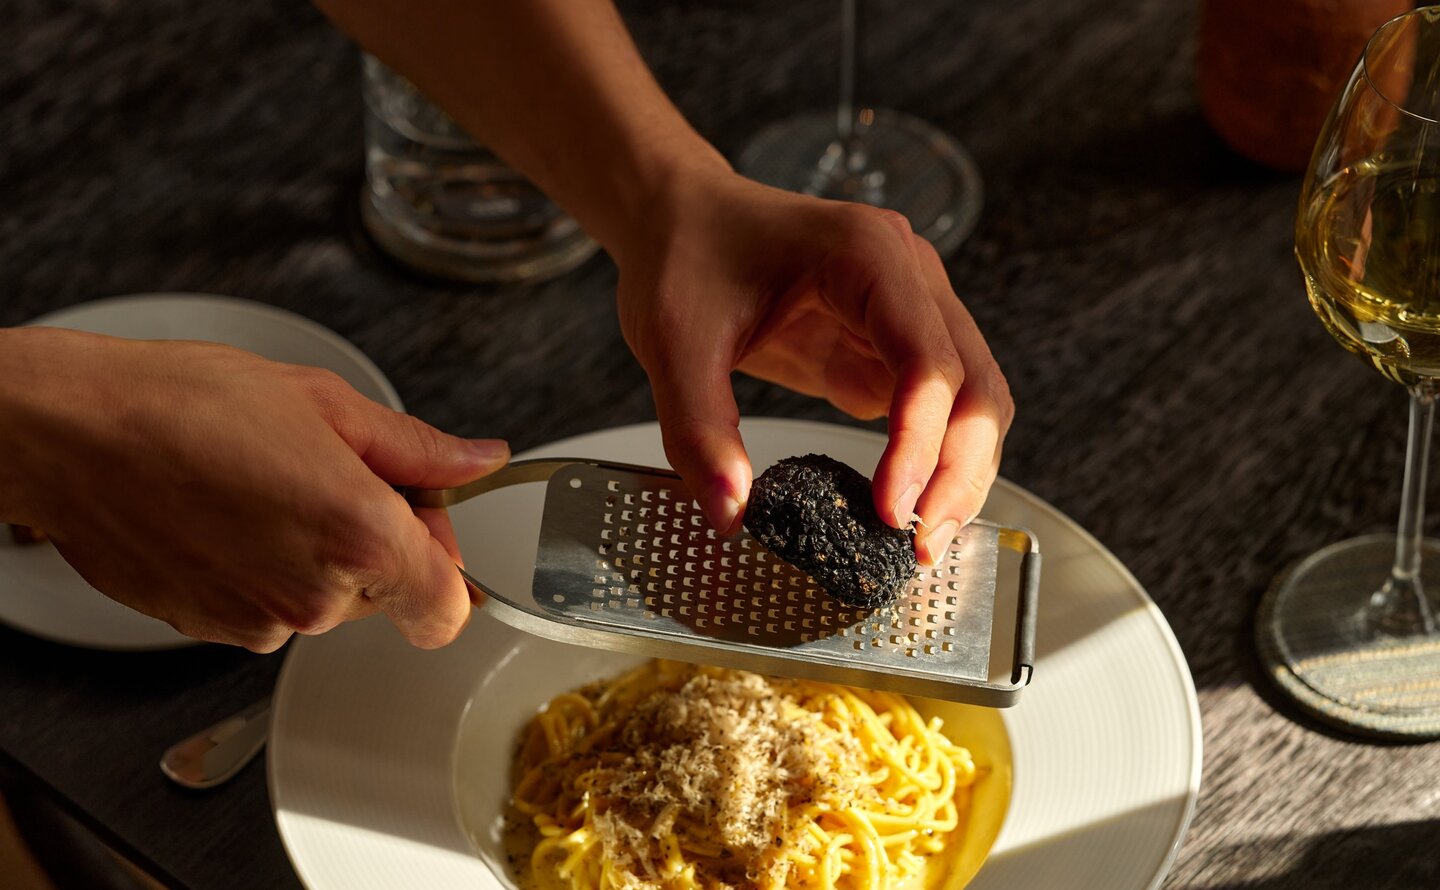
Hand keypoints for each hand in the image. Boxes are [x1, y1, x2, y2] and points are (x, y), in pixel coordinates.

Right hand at [0, 328, 507, 651]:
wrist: (72, 433)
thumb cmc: (185, 406)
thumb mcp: (326, 404)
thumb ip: (418, 448)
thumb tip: (479, 461)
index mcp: (360, 538)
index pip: (448, 610)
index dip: (447, 567)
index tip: (425, 529)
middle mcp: (315, 598)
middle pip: (387, 597)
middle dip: (376, 542)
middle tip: (328, 475)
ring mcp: (260, 622)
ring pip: (326, 604)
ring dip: (316, 556)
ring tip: (266, 488)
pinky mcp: (213, 630)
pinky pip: (270, 610)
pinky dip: (265, 571)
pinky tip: (231, 517)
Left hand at [615, 169, 1012, 564]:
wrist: (681, 218)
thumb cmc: (685, 257)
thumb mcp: (673, 340)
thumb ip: (698, 427)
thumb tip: (730, 514)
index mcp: (867, 255)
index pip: (926, 359)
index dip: (920, 442)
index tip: (889, 509)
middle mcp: (909, 278)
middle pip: (974, 386)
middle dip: (958, 473)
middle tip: (920, 547)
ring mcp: (911, 313)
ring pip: (973, 403)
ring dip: (958, 475)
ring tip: (919, 541)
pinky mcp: (892, 349)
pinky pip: (936, 411)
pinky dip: (930, 464)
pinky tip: (899, 510)